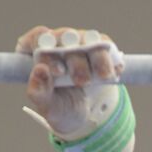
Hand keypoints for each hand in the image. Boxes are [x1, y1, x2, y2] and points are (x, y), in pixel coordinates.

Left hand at [16, 25, 124, 139]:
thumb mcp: (47, 106)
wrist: (82, 113)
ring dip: (98, 58)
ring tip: (103, 77)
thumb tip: (40, 70)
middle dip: (76, 60)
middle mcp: (56, 42)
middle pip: (65, 38)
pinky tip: (115, 71)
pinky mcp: (97, 46)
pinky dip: (112, 59)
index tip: (58, 72)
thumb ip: (38, 91)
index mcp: (36, 53)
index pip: (37, 39)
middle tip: (82, 82)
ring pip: (88, 40)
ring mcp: (77, 42)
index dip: (48, 52)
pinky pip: (106, 46)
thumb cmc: (59, 106)